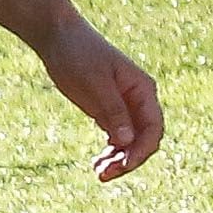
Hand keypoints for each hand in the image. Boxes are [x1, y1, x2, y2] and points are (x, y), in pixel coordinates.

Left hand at [35, 13, 165, 182]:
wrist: (58, 37)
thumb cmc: (78, 54)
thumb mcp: (95, 82)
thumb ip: (112, 110)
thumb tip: (128, 140)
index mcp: (143, 89)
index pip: (153, 127)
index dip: (142, 150)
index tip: (124, 165)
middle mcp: (139, 100)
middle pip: (144, 140)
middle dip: (129, 160)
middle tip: (103, 175)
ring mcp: (125, 107)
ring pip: (131, 143)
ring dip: (119, 161)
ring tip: (98, 173)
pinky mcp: (109, 112)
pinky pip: (117, 140)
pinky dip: (111, 153)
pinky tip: (97, 164)